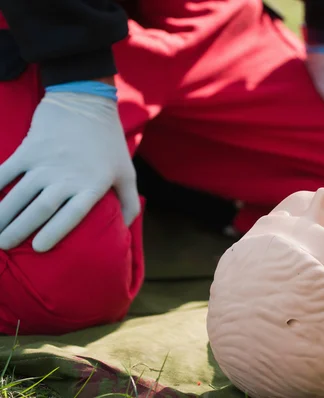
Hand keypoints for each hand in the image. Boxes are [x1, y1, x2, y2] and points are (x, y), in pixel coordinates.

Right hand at [0, 91, 139, 251]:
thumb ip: (129, 203)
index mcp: (92, 185)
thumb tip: (125, 230)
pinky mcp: (28, 150)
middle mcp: (67, 177)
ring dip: (1, 216)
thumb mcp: (127, 172)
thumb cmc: (109, 143)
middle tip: (4, 246)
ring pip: (18, 195)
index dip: (54, 231)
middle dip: (18, 230)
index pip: (72, 214)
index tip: (39, 248)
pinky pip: (4, 172)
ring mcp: (45, 163)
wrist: (86, 103)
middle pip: (39, 209)